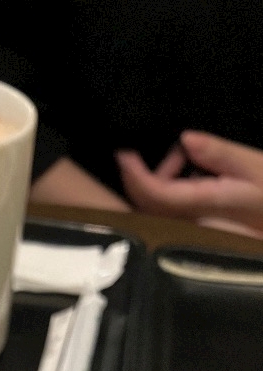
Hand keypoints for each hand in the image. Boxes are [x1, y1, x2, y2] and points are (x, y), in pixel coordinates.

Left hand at [116, 131, 262, 236]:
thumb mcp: (255, 166)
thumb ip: (218, 153)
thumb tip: (186, 138)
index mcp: (205, 205)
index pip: (157, 194)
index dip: (135, 175)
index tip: (123, 154)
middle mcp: (192, 222)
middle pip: (148, 205)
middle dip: (140, 176)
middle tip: (144, 150)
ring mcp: (192, 229)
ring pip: (155, 210)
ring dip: (156, 181)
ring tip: (187, 157)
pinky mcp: (195, 229)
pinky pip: (168, 212)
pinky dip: (166, 190)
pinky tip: (191, 173)